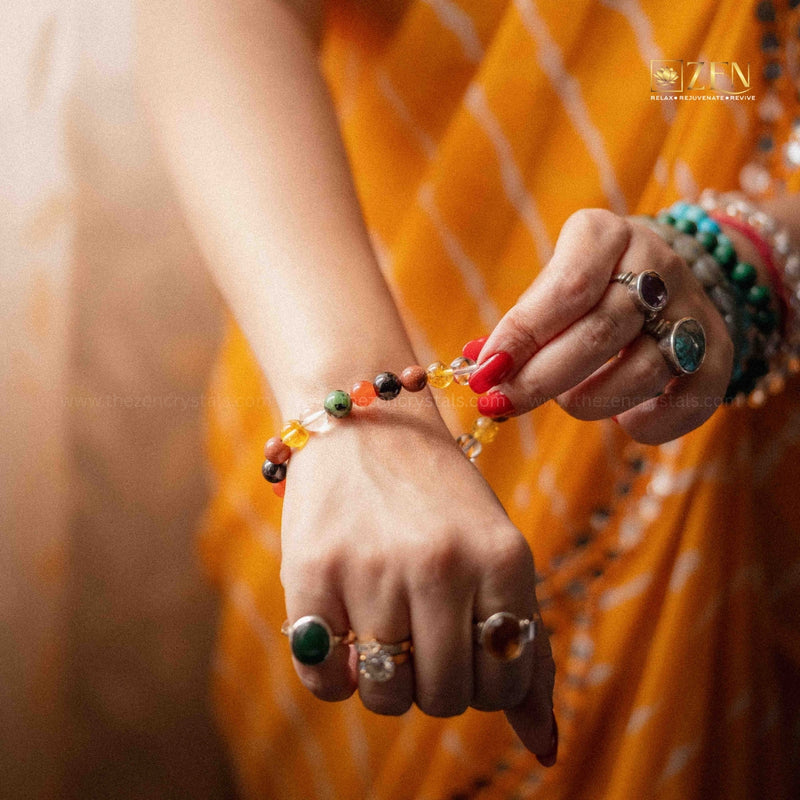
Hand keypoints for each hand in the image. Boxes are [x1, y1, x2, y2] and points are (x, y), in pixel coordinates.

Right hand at [278, 398, 556, 759]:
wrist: (370, 423)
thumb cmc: (441, 501)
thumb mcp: (498, 556)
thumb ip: (527, 646)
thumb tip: (546, 748)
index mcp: (504, 559)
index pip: (503, 682)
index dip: (480, 677)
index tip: (461, 643)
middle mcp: (442, 563)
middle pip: (444, 697)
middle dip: (433, 682)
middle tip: (419, 636)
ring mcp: (373, 566)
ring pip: (386, 695)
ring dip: (385, 682)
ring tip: (382, 633)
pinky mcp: (312, 570)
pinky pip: (325, 681)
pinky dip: (334, 678)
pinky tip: (342, 634)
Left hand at [468, 209, 733, 443]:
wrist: (659, 277)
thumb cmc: (582, 289)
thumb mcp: (548, 287)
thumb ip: (521, 325)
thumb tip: (477, 366)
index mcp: (604, 236)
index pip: (566, 287)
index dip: (522, 336)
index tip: (485, 373)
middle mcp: (656, 263)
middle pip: (599, 332)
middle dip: (540, 379)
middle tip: (501, 403)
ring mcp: (693, 306)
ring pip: (641, 370)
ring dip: (588, 400)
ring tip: (566, 399)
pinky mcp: (717, 351)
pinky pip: (690, 400)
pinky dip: (649, 423)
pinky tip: (624, 421)